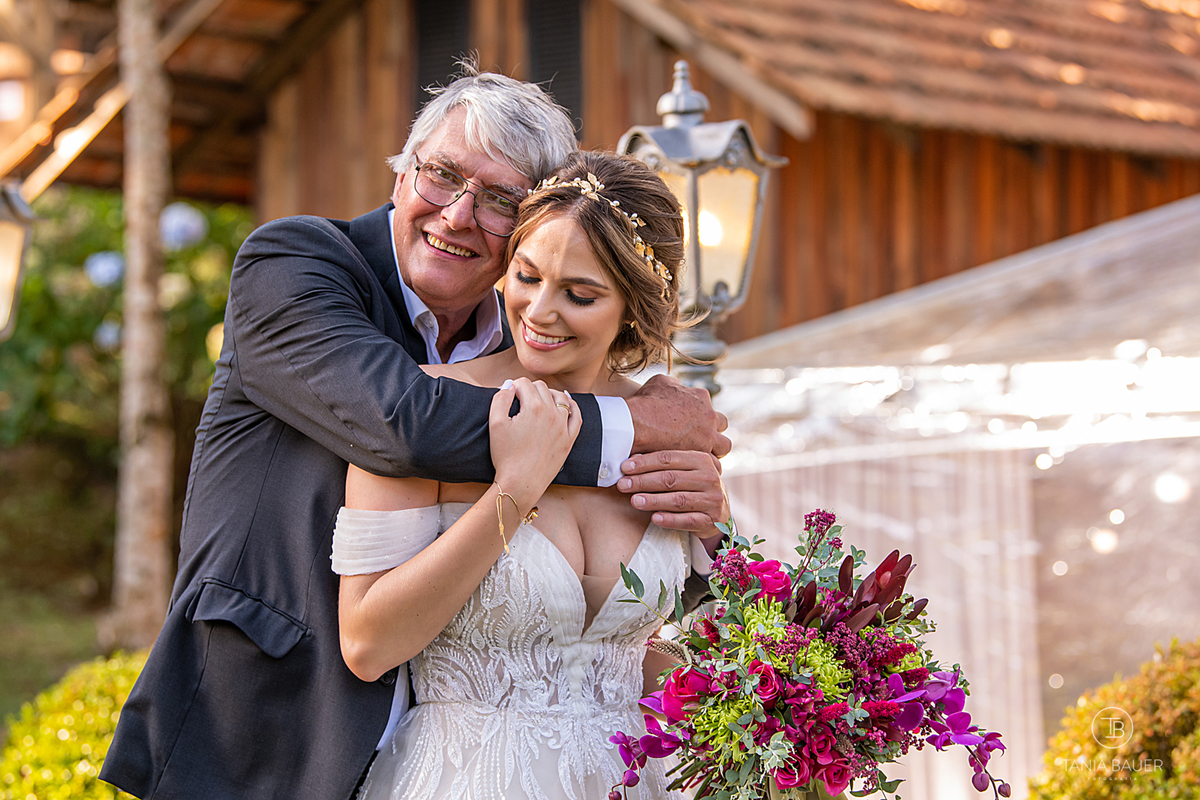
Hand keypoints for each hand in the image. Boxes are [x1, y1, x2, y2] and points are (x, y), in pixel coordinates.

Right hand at [489, 379, 580, 510]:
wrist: (521, 483)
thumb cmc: (506, 456)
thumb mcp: (495, 424)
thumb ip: (500, 398)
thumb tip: (509, 384)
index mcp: (533, 407)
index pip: (524, 383)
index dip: (513, 386)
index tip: (508, 395)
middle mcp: (552, 413)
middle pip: (542, 388)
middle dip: (529, 389)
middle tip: (519, 400)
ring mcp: (563, 426)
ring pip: (560, 397)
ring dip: (548, 394)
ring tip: (538, 400)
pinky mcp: (569, 439)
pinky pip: (576, 415)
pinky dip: (572, 405)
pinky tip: (566, 402)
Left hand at [617, 450, 728, 535]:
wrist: (720, 513)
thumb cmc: (694, 487)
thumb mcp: (684, 472)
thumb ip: (662, 465)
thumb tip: (632, 460)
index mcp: (702, 459)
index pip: (668, 458)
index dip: (645, 462)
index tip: (625, 468)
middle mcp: (709, 477)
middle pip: (671, 478)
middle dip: (643, 481)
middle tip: (623, 485)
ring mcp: (712, 499)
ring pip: (678, 499)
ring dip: (653, 500)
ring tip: (634, 501)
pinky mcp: (711, 519)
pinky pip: (688, 520)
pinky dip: (670, 520)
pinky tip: (654, 518)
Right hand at [626, 374, 730, 458]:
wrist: (635, 424)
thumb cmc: (644, 403)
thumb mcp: (660, 382)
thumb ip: (675, 385)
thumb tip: (677, 387)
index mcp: (701, 397)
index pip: (708, 407)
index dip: (700, 415)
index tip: (690, 423)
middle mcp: (709, 416)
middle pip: (722, 424)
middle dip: (714, 430)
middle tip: (701, 438)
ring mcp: (707, 437)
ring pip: (724, 446)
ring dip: (715, 448)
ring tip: (702, 455)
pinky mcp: (700, 455)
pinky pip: (713, 464)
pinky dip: (707, 465)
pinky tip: (696, 468)